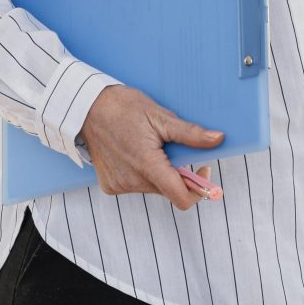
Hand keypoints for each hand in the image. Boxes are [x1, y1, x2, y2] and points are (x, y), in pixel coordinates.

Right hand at [77, 85, 224, 210]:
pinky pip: (136, 186)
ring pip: (153, 188)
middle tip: (171, 148)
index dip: (199, 188)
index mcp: (147, 165)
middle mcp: (132, 181)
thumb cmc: (123, 107)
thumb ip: (190, 134)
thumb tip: (218, 139)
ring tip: (147, 147)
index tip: (202, 170)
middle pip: (169, 190)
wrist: (85, 107)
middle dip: (177, 173)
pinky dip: (141, 174)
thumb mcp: (160, 117)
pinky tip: (132, 153)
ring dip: (158, 173)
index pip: (182, 197)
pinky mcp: (110, 186)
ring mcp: (119, 185)